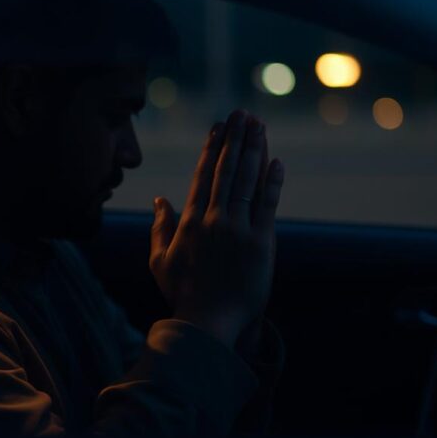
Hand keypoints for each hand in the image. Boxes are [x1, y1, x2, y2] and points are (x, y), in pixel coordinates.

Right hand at [149, 109, 284, 348]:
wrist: (208, 323)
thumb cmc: (182, 295)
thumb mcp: (159, 261)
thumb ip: (159, 227)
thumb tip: (159, 199)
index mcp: (190, 221)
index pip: (202, 175)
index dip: (212, 148)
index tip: (219, 127)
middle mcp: (213, 219)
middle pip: (227, 170)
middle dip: (236, 138)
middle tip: (242, 114)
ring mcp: (237, 229)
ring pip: (247, 180)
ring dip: (254, 150)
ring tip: (259, 126)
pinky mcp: (260, 242)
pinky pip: (267, 204)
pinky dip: (272, 181)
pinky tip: (276, 161)